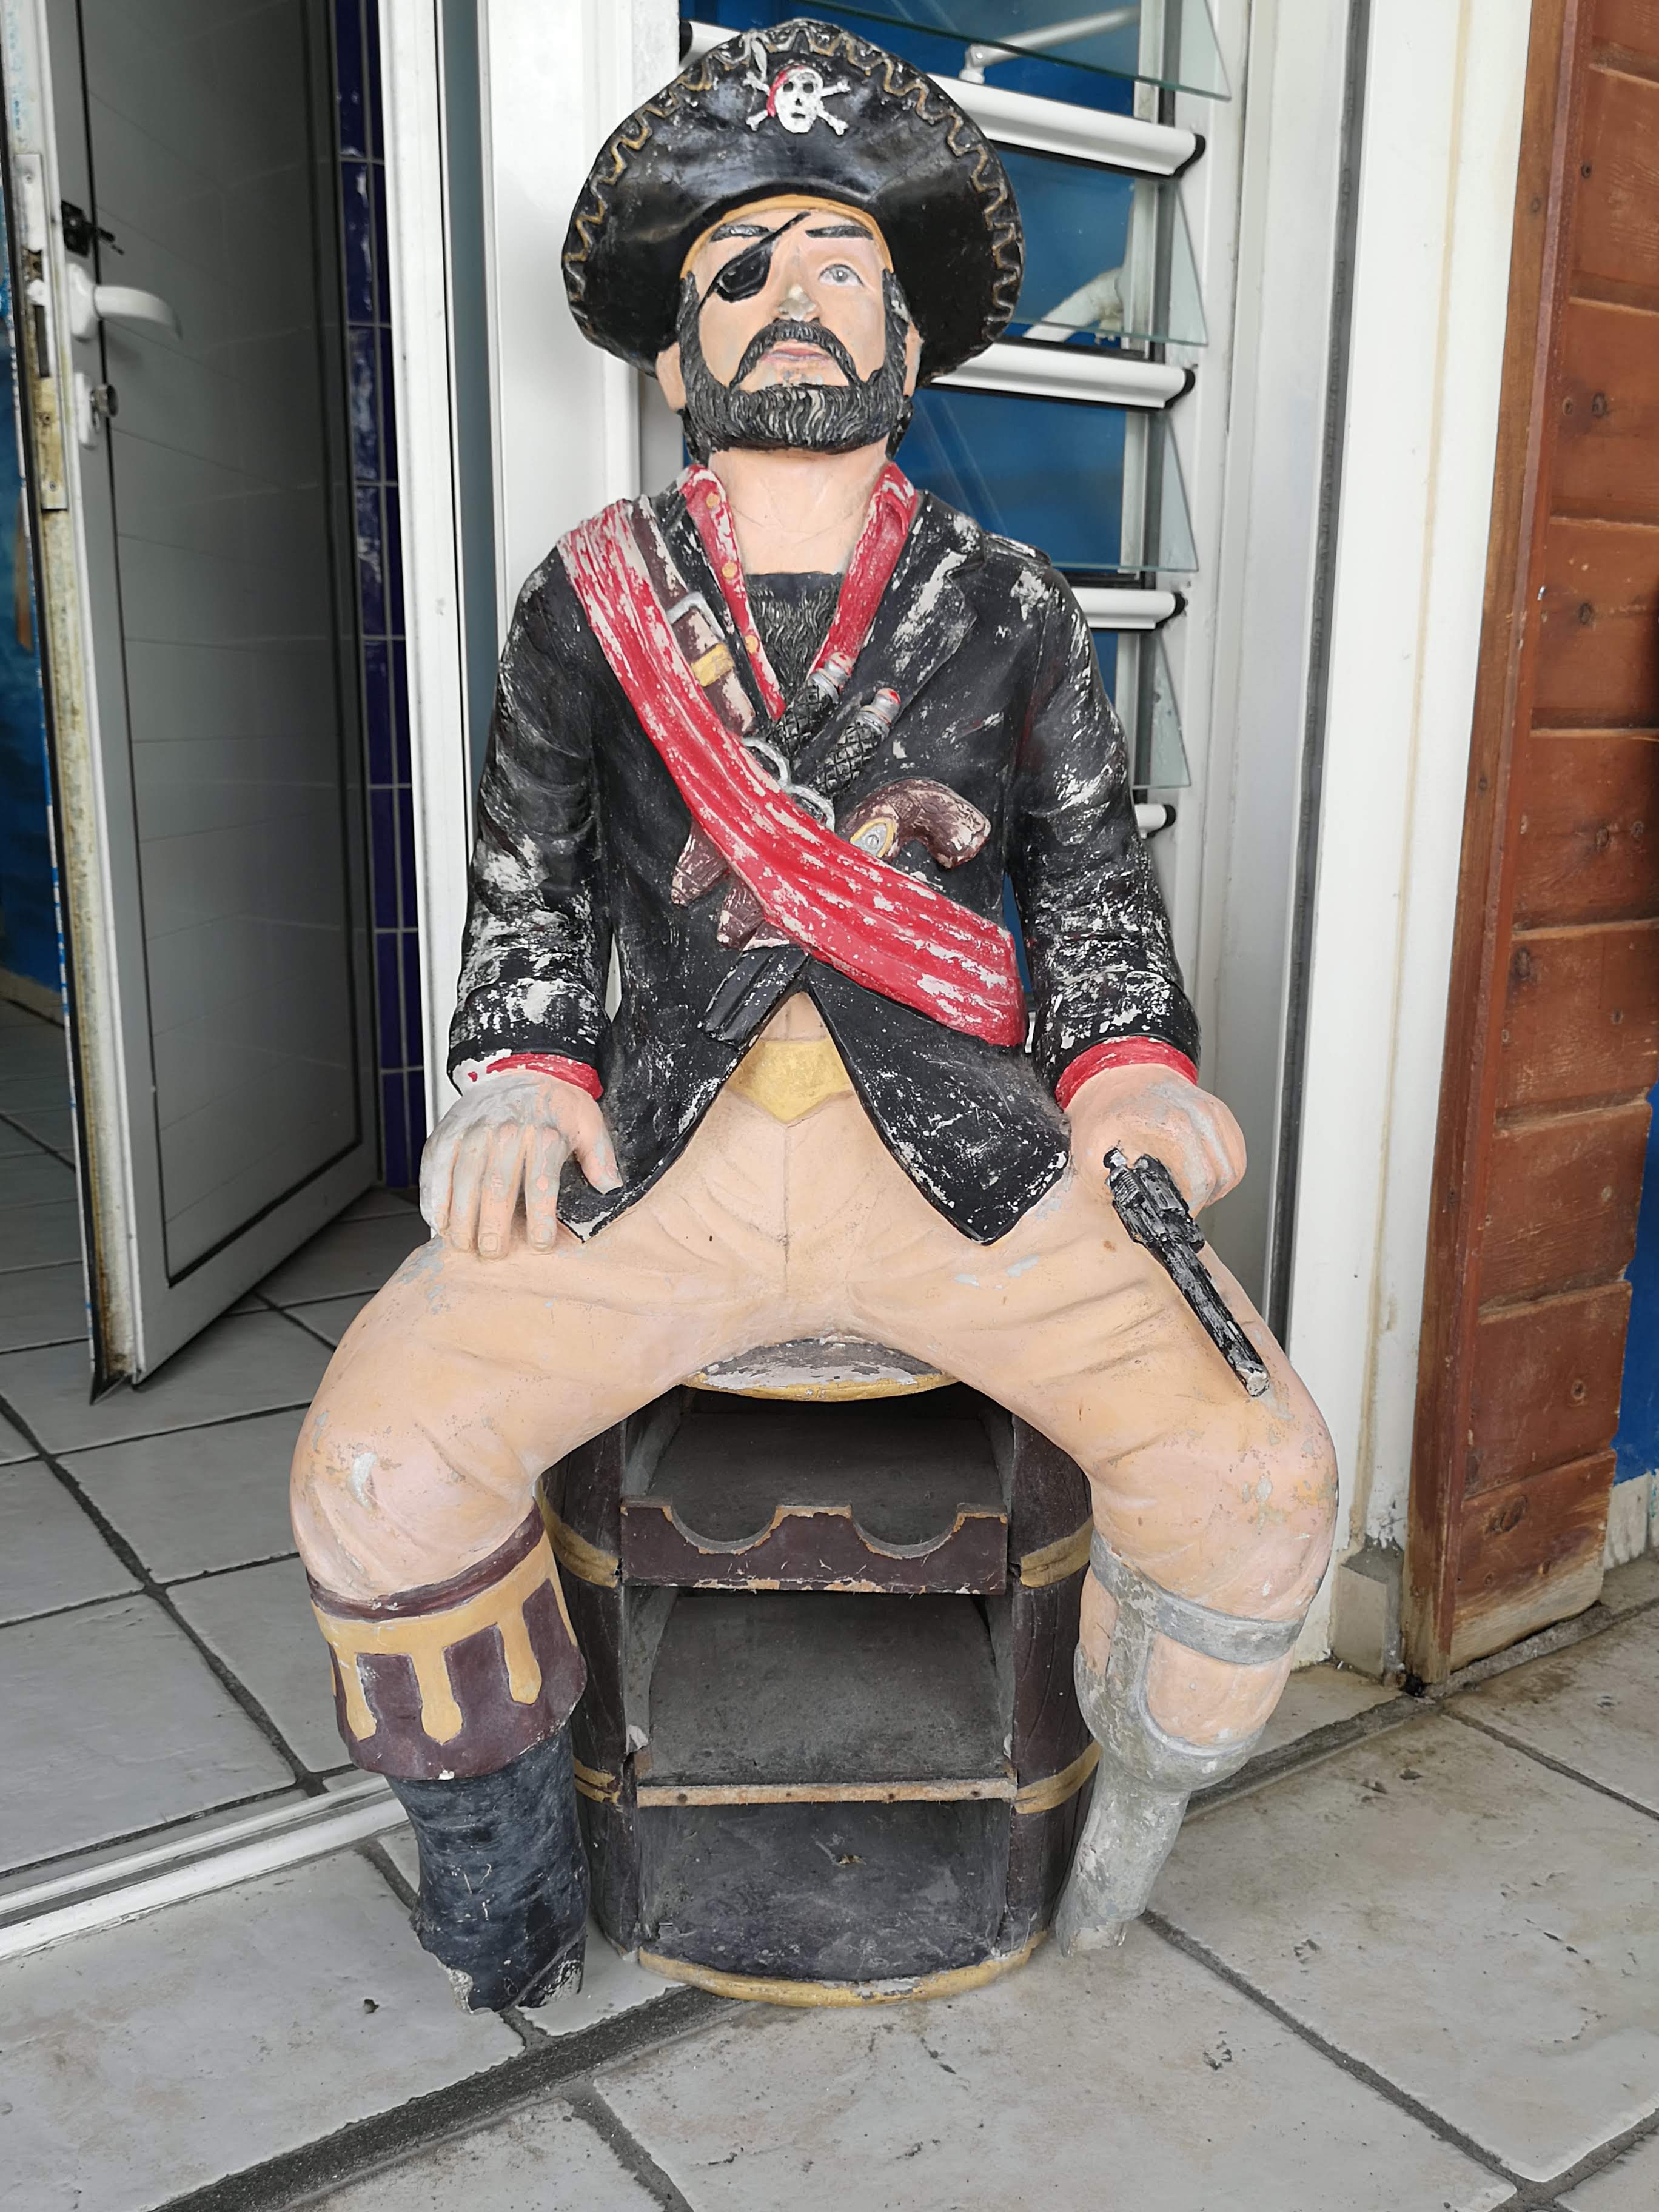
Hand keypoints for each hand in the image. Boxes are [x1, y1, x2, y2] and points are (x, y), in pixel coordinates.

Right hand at [419, 1071, 621, 1256]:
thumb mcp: (589, 1123)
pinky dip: (433, 1196)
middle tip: (493, 1253)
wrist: (520, 1066)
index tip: (541, 1244)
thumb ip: (600, 1157)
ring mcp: (474, 1130)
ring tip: (465, 1245)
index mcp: (545, 1134)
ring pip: (463, 1178)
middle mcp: (507, 1132)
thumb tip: (609, 1188)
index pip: (542, 1182)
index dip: (540, 1217)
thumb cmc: (555, 1103)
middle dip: (493, 1224)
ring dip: (461, 1216)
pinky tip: (437, 1222)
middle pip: (497, 1184)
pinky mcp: (449, 1131)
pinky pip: (436, 1166)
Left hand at [1064, 1063, 1243, 1212]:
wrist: (1118, 1074)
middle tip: (1180, 1205)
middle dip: (1202, 1199)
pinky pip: (1236, 1152)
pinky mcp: (1220, 1113)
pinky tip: (1199, 1172)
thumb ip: (1114, 1184)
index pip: (1200, 1180)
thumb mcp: (1094, 1151)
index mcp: (1172, 1124)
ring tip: (1190, 1190)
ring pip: (1234, 1167)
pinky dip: (1223, 1169)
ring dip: (1216, 1187)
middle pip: (1222, 1176)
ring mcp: (1213, 1111)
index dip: (1189, 1205)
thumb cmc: (1106, 1109)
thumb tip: (1132, 1210)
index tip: (1173, 1213)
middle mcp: (1199, 1115)